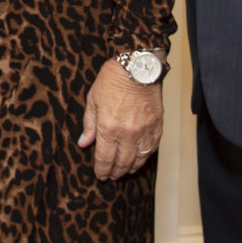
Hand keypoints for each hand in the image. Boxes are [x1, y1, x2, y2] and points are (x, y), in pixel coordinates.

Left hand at [77, 58, 163, 180]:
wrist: (137, 66)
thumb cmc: (112, 79)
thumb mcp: (93, 100)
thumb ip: (89, 124)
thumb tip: (84, 143)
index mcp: (108, 128)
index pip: (104, 158)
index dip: (102, 170)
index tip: (100, 176)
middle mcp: (127, 133)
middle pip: (122, 162)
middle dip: (116, 172)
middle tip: (112, 176)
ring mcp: (144, 130)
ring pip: (139, 158)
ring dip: (132, 167)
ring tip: (126, 171)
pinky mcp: (157, 125)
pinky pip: (152, 147)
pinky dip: (146, 156)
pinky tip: (141, 158)